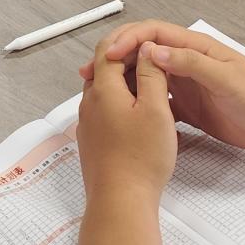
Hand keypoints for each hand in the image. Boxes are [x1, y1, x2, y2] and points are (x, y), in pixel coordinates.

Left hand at [76, 33, 177, 207]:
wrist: (121, 201)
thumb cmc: (141, 158)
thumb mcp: (155, 109)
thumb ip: (151, 75)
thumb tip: (146, 49)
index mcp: (103, 89)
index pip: (109, 51)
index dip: (128, 42)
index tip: (149, 43)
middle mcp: (90, 103)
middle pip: (104, 70)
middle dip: (127, 63)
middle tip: (154, 64)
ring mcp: (89, 124)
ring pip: (105, 92)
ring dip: (126, 85)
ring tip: (153, 90)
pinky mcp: (93, 142)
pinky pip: (105, 113)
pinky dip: (122, 106)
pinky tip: (141, 118)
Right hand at [79, 21, 244, 153]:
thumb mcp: (226, 79)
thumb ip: (192, 64)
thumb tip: (155, 51)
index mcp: (195, 47)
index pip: (152, 33)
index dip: (127, 40)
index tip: (108, 55)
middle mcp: (187, 61)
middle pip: (142, 51)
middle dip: (115, 57)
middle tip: (91, 72)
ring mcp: (186, 83)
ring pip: (145, 75)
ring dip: (122, 79)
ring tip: (99, 91)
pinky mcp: (188, 105)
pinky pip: (155, 99)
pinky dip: (138, 101)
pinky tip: (124, 112)